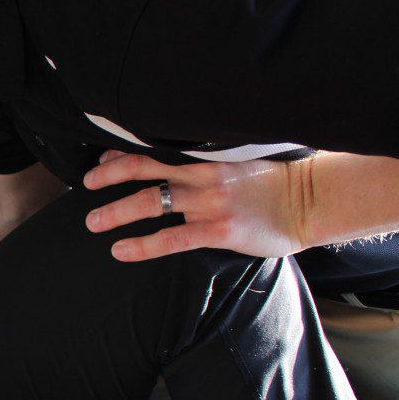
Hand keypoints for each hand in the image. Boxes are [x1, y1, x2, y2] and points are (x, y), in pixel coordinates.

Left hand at [83, 151, 309, 260]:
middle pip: (142, 169)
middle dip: (108, 177)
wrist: (312, 201)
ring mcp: (208, 202)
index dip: (122, 154)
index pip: (153, 148)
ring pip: (149, 202)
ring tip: (92, 223)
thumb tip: (177, 169)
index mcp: (205, 155)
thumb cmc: (276, 184)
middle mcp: (201, 174)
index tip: (102, 161)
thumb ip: (208, 162)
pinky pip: (170, 238)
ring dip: (115, 212)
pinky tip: (121, 251)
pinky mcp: (218, 230)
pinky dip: (141, 245)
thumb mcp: (240, 160)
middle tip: (86, 186)